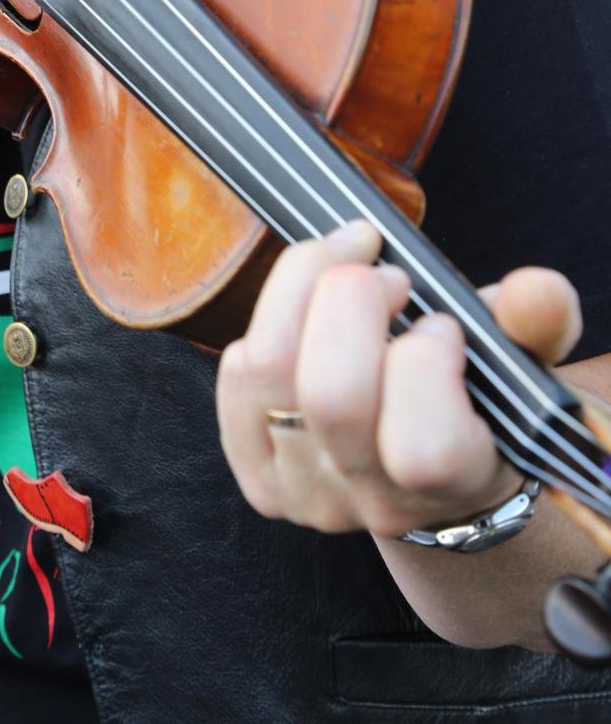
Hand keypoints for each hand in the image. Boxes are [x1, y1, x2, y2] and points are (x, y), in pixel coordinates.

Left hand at [217, 221, 581, 540]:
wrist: (437, 475)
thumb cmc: (479, 401)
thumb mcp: (519, 361)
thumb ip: (534, 322)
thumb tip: (532, 290)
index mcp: (457, 481)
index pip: (423, 449)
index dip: (425, 365)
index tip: (442, 324)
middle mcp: (376, 500)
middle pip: (331, 396)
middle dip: (351, 299)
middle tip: (385, 275)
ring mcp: (310, 494)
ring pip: (268, 373)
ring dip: (299, 289)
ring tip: (343, 267)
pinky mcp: (261, 477)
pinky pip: (234, 381)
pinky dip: (259, 327)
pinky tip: (300, 317)